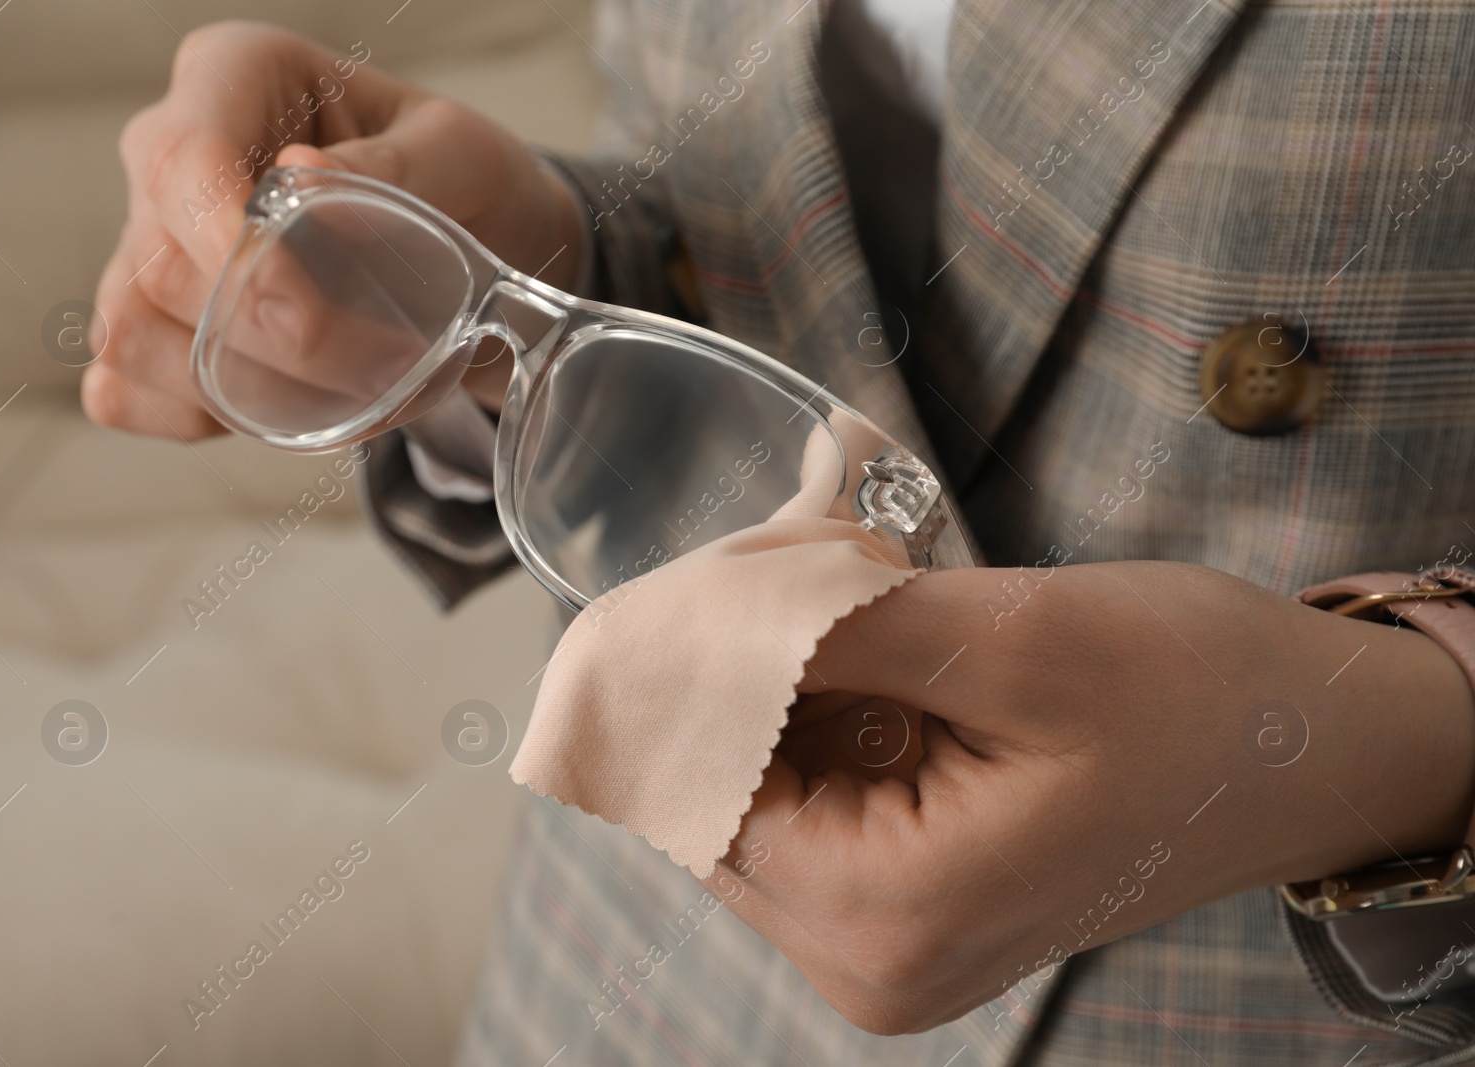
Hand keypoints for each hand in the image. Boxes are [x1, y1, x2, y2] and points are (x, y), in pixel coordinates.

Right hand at [84, 21, 583, 437]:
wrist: (471, 245)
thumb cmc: (458, 183)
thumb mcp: (461, 155)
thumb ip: (393, 167)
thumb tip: (304, 176)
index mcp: (232, 78)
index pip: (181, 159)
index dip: (227, 245)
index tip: (306, 305)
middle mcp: (165, 157)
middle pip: (160, 269)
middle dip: (273, 339)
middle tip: (384, 361)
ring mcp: (141, 243)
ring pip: (130, 336)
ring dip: (243, 390)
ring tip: (352, 393)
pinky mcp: (144, 325)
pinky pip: (124, 391)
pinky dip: (204, 419)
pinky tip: (286, 408)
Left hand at [705, 560, 1474, 1033]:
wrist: (1308, 748)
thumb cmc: (1194, 695)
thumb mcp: (1010, 638)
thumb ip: (829, 631)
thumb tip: (689, 610)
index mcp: (887, 921)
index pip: (695, 788)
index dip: (695, 666)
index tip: (736, 564)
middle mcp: (869, 960)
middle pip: (716, 793)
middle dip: (742, 664)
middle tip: (808, 556)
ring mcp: (887, 943)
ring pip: (755, 787)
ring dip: (783, 678)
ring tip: (858, 592)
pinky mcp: (909, 905)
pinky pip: (810, 798)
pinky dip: (820, 709)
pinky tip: (879, 645)